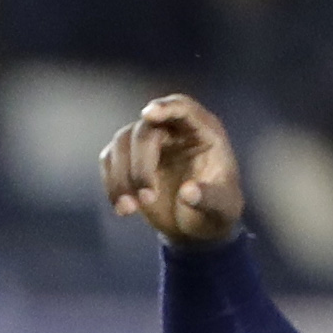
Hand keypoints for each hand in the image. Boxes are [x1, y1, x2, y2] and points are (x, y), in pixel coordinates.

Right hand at [100, 93, 241, 245]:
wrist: (197, 224)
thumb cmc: (216, 209)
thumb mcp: (222, 208)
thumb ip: (209, 199)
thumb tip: (188, 192)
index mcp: (203, 131)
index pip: (183, 108)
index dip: (166, 107)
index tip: (147, 113)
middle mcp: (173, 130)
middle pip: (146, 130)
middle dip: (141, 165)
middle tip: (147, 199)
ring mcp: (149, 142)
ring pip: (122, 142)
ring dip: (121, 177)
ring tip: (130, 209)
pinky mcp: (129, 159)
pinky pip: (110, 160)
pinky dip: (112, 184)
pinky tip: (123, 209)